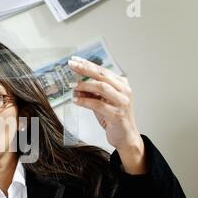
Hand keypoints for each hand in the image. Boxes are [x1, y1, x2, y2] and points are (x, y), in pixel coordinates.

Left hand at [68, 56, 145, 173]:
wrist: (125, 137)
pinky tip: (75, 101)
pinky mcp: (117, 114)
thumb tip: (75, 86)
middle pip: (102, 75)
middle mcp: (124, 90)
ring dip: (84, 85)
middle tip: (71, 65)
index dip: (87, 64)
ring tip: (72, 86)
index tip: (74, 61)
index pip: (102, 70)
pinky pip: (98, 105)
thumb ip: (90, 93)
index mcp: (121, 84)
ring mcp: (122, 102)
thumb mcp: (100, 102)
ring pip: (102, 87)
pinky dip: (85, 101)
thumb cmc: (113, 118)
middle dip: (85, 69)